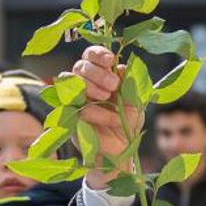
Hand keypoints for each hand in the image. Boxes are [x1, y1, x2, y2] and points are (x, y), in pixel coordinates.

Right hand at [69, 46, 141, 188]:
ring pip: (70, 81)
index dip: (97, 54)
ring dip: (90, 86)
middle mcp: (85, 85)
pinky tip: (112, 119)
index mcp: (100, 76)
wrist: (122, 151)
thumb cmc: (127, 123)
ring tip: (107, 97)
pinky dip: (95, 111)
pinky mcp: (69, 118)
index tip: (110, 60)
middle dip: (96, 72)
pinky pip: (75, 107)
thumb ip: (129, 83)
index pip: (90, 55)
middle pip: (79, 66)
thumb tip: (121, 67)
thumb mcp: (136, 101)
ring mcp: (75, 101)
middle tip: (112, 85)